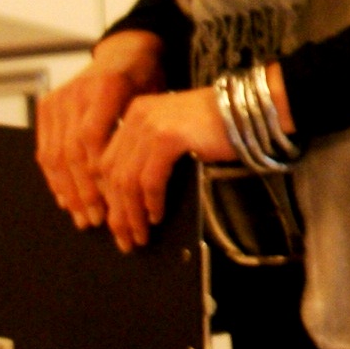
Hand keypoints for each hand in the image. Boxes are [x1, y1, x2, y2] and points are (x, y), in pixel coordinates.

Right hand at [35, 31, 164, 229]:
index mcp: (106, 88)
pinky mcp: (48, 105)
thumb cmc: (144, 79)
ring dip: (67, 190)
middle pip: (71, 151)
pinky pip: (45, 147)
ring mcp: (59, 98)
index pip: (91, 140)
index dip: (96, 177)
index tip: (109, 205)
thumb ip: (137, 134)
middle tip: (94, 219)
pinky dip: (53, 176)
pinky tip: (64, 197)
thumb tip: (135, 185)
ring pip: (55, 154)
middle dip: (82, 191)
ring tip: (80, 216)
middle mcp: (77, 92)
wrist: (125, 51)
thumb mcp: (151, 100)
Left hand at [97, 86, 234, 253]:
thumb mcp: (169, 135)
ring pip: (128, 180)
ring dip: (132, 213)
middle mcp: (137, 115)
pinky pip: (150, 179)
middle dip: (117, 211)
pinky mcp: (168, 136)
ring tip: (139, 235)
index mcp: (133, 113)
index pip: (105, 161)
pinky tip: (156, 216)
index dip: (105, 196)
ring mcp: (151, 124)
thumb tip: (128, 198)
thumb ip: (146, 154)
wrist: (244, 110)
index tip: (112, 221)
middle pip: (112, 173)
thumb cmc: (211, 127)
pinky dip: (152, 202)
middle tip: (124, 238)